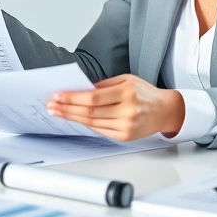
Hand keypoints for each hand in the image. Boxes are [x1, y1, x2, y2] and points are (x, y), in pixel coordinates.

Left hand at [46, 75, 185, 140]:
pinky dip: (85, 124)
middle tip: (52, 105)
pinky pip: (100, 130)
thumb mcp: (126, 79)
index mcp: (127, 92)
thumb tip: (79, 89)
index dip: (73, 98)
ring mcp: (126, 126)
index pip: (93, 98)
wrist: (165, 110)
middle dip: (67, 109)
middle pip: (90, 112)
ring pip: (92, 123)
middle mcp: (127, 110)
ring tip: (58, 112)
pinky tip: (75, 119)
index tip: (57, 96)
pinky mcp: (125, 137)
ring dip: (72, 117)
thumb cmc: (145, 92)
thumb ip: (103, 85)